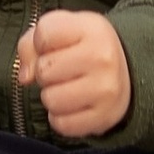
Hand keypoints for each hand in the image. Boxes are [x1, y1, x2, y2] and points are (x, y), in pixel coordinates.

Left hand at [13, 7, 132, 140]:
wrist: (127, 71)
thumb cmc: (85, 47)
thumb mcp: (63, 30)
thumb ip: (32, 43)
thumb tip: (25, 77)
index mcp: (91, 28)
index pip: (44, 35)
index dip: (40, 43)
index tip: (53, 45)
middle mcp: (102, 57)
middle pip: (44, 70)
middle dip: (45, 72)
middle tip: (61, 70)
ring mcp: (105, 90)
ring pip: (51, 100)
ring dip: (51, 96)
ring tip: (66, 87)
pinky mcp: (104, 118)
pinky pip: (62, 124)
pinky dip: (60, 118)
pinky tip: (71, 105)